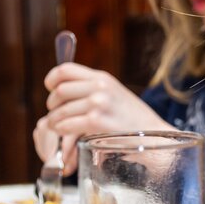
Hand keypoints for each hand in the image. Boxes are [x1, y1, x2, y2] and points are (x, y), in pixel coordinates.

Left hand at [35, 63, 174, 172]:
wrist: (154, 134)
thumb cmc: (133, 118)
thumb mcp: (115, 94)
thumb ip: (94, 89)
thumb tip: (64, 91)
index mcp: (103, 78)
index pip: (65, 70)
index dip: (51, 79)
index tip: (50, 89)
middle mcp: (100, 87)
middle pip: (59, 91)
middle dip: (52, 104)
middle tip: (56, 114)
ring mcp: (99, 103)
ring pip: (60, 110)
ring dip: (54, 120)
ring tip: (57, 126)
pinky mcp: (97, 121)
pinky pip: (66, 124)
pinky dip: (61, 130)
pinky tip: (64, 132)